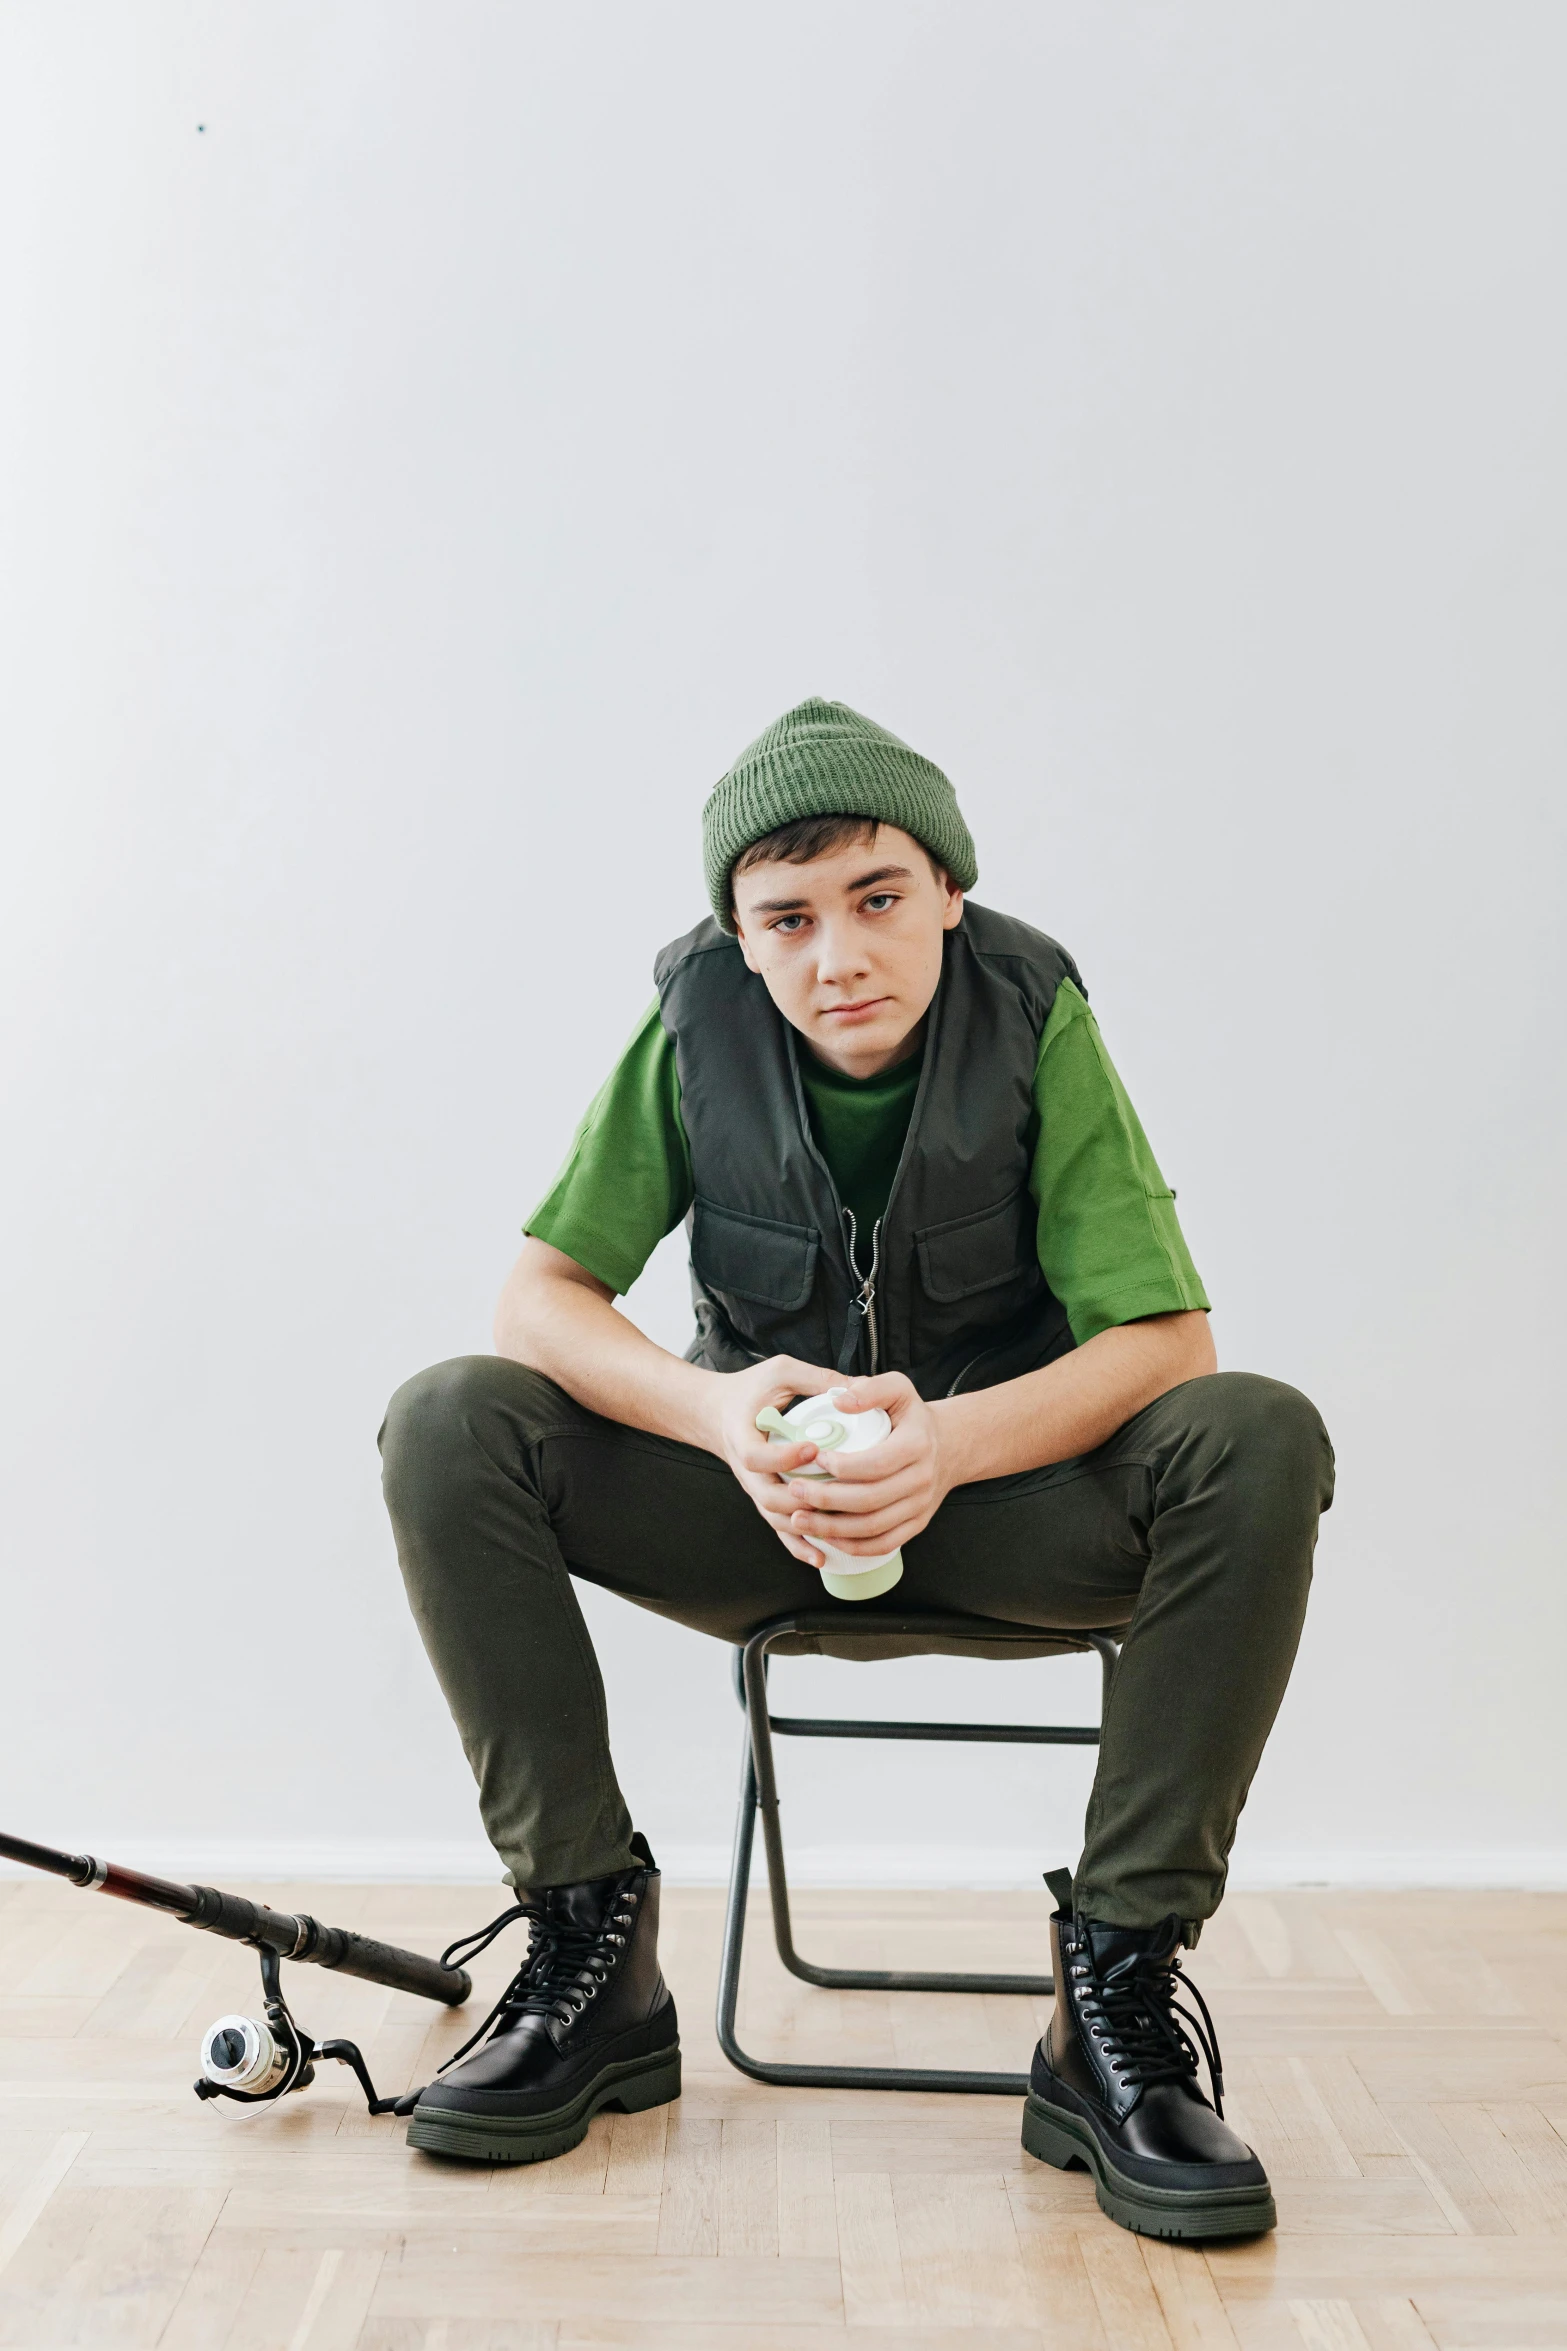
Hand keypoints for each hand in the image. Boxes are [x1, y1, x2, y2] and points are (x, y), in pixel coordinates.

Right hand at [707, 1355, 845, 1566]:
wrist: (718, 1413)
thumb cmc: (749, 1391)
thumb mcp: (778, 1372)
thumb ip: (813, 1377)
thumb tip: (856, 1387)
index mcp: (742, 1439)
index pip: (757, 1458)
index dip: (784, 1458)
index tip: (813, 1448)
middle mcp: (747, 1472)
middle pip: (767, 1498)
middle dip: (801, 1499)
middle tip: (834, 1490)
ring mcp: (755, 1490)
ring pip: (776, 1519)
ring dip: (805, 1528)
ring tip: (838, 1527)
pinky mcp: (765, 1500)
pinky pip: (780, 1530)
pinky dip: (798, 1547)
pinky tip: (822, 1558)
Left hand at [778, 1371, 951, 1559]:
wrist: (949, 1446)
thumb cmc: (913, 1418)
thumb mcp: (899, 1389)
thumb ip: (870, 1388)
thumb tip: (839, 1400)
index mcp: (917, 1445)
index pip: (876, 1463)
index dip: (843, 1466)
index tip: (815, 1459)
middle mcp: (921, 1479)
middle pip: (869, 1500)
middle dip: (826, 1499)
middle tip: (794, 1490)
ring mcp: (919, 1506)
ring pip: (873, 1527)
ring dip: (832, 1528)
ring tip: (798, 1518)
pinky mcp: (915, 1525)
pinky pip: (883, 1544)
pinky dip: (852, 1546)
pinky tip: (826, 1537)